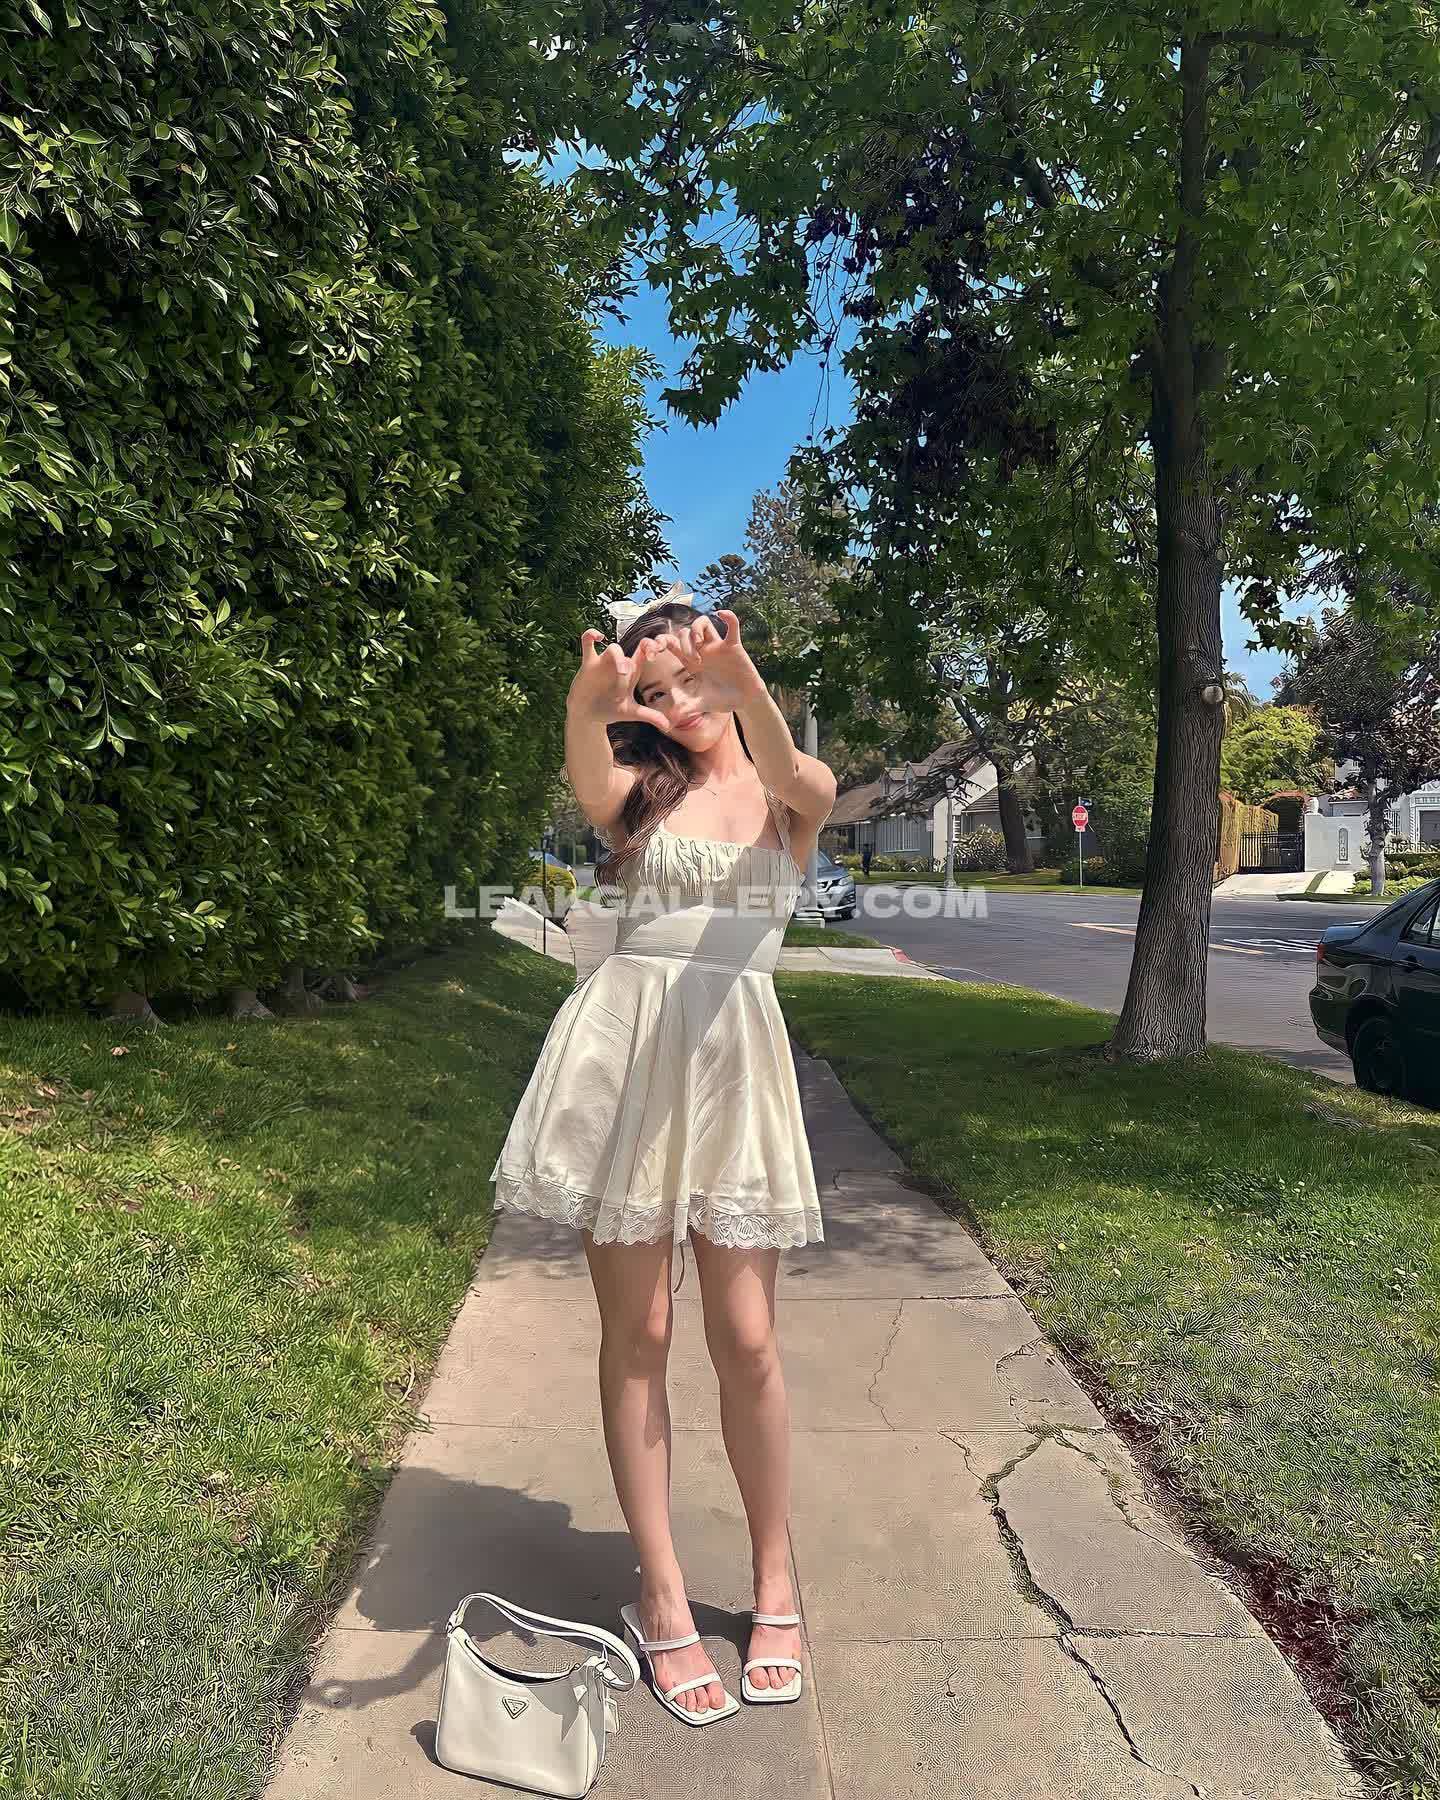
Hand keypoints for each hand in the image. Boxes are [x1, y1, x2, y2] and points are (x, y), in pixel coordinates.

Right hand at [568, 629, 673, 732]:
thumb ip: (650, 716)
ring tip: (623, 673)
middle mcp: (619, 664)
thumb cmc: (610, 710)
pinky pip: (587, 643)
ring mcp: (604, 662)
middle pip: (632, 647)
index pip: (644, 652)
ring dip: (618, 657)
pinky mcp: (589, 663)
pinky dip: (590, 635)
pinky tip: (597, 637)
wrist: (588, 715)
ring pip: (613, 648)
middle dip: (641, 649)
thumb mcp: (632, 713)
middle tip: (646, 661)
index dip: (652, 647)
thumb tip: (668, 726)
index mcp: (632, 672)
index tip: (655, 654)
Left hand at [649, 610, 765, 713]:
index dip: (660, 643)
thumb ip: (685, 709)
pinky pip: (732, 626)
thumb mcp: (700, 704)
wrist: (744, 701)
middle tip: (692, 661)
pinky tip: (722, 614)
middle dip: (683, 643)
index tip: (654, 653)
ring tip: (699, 646)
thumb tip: (668, 722)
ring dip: (697, 630)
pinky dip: (728, 618)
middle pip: (685, 632)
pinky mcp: (734, 646)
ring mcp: (717, 646)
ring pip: (703, 623)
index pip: (671, 644)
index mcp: (690, 662)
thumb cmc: (722, 700)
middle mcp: (701, 650)